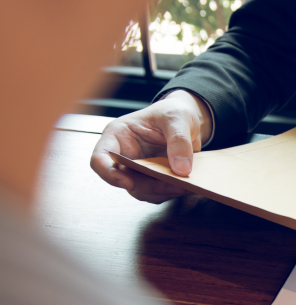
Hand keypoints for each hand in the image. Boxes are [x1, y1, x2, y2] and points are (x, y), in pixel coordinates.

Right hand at [90, 90, 212, 203]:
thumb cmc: (173, 112)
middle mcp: (124, 154)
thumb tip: (180, 168)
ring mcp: (137, 169)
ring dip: (161, 192)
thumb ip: (179, 140)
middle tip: (174, 185)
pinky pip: (156, 192)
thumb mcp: (178, 118)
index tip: (129, 183)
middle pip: (125, 180)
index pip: (101, 158)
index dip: (109, 174)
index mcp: (118, 135)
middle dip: (148, 187)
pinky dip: (170, 192)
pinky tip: (184, 186)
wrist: (187, 122)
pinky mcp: (152, 178)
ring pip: (141, 190)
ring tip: (183, 186)